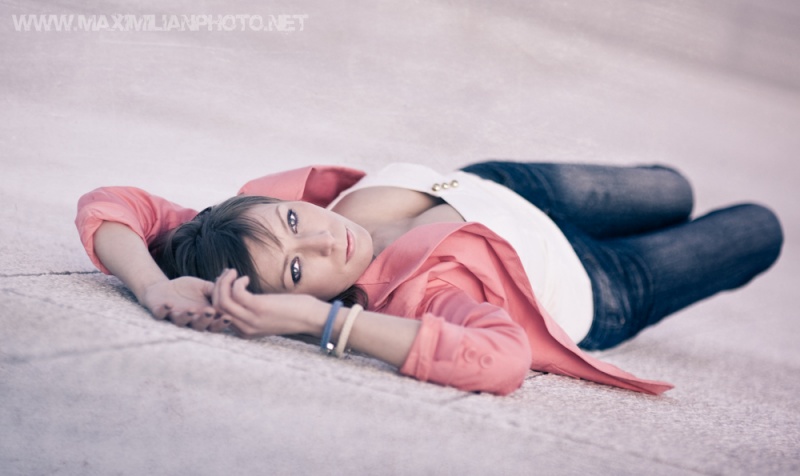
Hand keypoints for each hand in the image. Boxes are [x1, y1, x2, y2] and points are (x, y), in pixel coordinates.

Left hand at [140, 276, 228, 331]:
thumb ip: (217, 289)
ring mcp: (174, 317)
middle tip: (209, 312)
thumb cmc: (186, 289)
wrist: (163, 288)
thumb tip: (234, 284)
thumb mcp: (203, 287)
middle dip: (205, 320)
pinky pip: (161, 314)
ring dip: (186, 317)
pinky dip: (164, 310)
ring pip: (181, 322)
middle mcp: (190, 320)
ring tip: (191, 310)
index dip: (221, 322)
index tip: (228, 317)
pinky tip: (168, 305)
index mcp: (203, 315)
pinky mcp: (159, 312)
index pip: (215, 322)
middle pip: (199, 326)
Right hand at [212, 269, 326, 337]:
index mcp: (245, 331)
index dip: (217, 295)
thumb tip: (239, 293)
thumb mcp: (267, 315)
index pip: (219, 314)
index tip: (224, 282)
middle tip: (226, 274)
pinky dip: (237, 282)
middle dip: (217, 286)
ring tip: (231, 272)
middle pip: (216, 307)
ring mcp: (250, 319)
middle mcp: (244, 328)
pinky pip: (236, 293)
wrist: (312, 318)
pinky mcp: (258, 308)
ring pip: (221, 300)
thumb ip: (252, 310)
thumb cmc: (293, 312)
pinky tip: (246, 278)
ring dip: (223, 282)